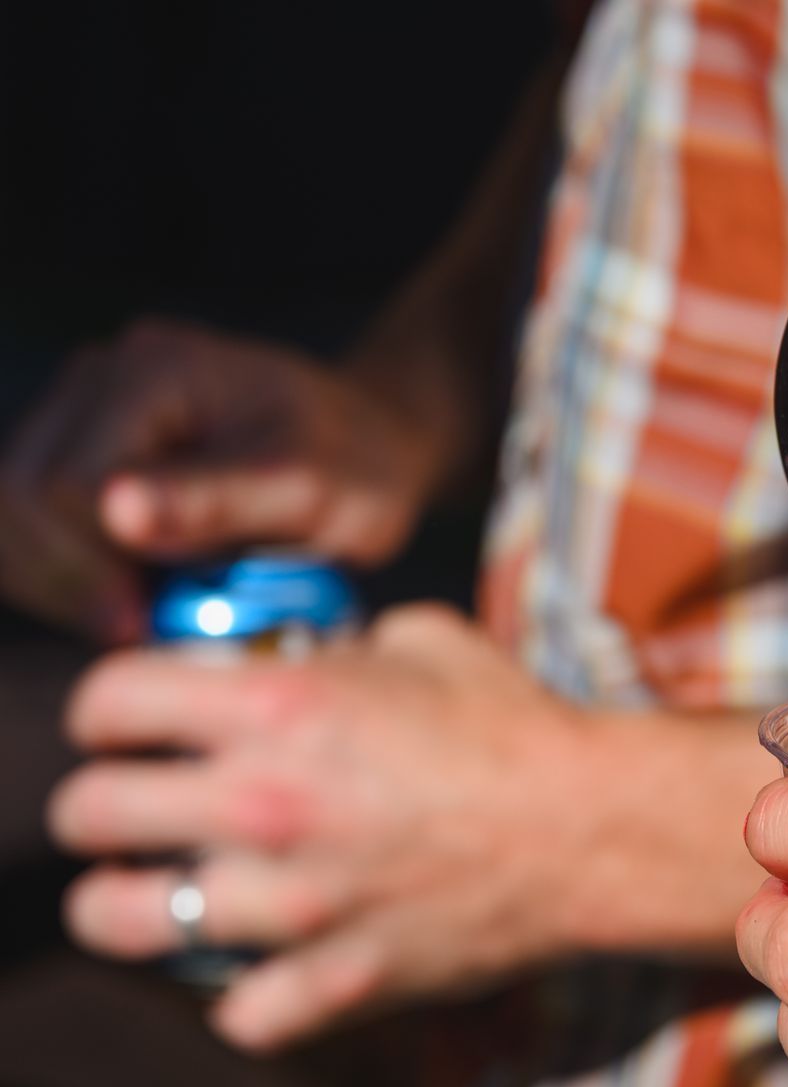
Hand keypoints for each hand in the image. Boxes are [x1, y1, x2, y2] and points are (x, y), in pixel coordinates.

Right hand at [1, 319, 449, 637]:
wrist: (368, 444)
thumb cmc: (354, 465)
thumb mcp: (309, 488)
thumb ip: (216, 501)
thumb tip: (118, 514)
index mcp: (156, 371)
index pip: (68, 483)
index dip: (91, 566)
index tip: (140, 623)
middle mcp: (102, 377)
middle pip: (19, 494)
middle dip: (65, 577)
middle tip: (134, 630)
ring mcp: (82, 411)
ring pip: (11, 512)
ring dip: (57, 580)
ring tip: (133, 616)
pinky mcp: (80, 451)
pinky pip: (31, 524)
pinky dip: (63, 573)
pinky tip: (120, 600)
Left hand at [52, 605, 627, 1048]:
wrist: (596, 828)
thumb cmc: (519, 728)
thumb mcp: (427, 639)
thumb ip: (342, 646)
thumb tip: (312, 658)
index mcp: (277, 708)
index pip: (108, 702)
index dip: (108, 710)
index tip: (130, 724)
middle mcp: (260, 804)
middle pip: (88, 812)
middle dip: (103, 805)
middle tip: (140, 808)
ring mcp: (289, 904)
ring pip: (120, 921)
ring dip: (133, 902)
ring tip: (163, 892)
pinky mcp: (334, 981)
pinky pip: (236, 1014)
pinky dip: (245, 996)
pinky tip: (266, 967)